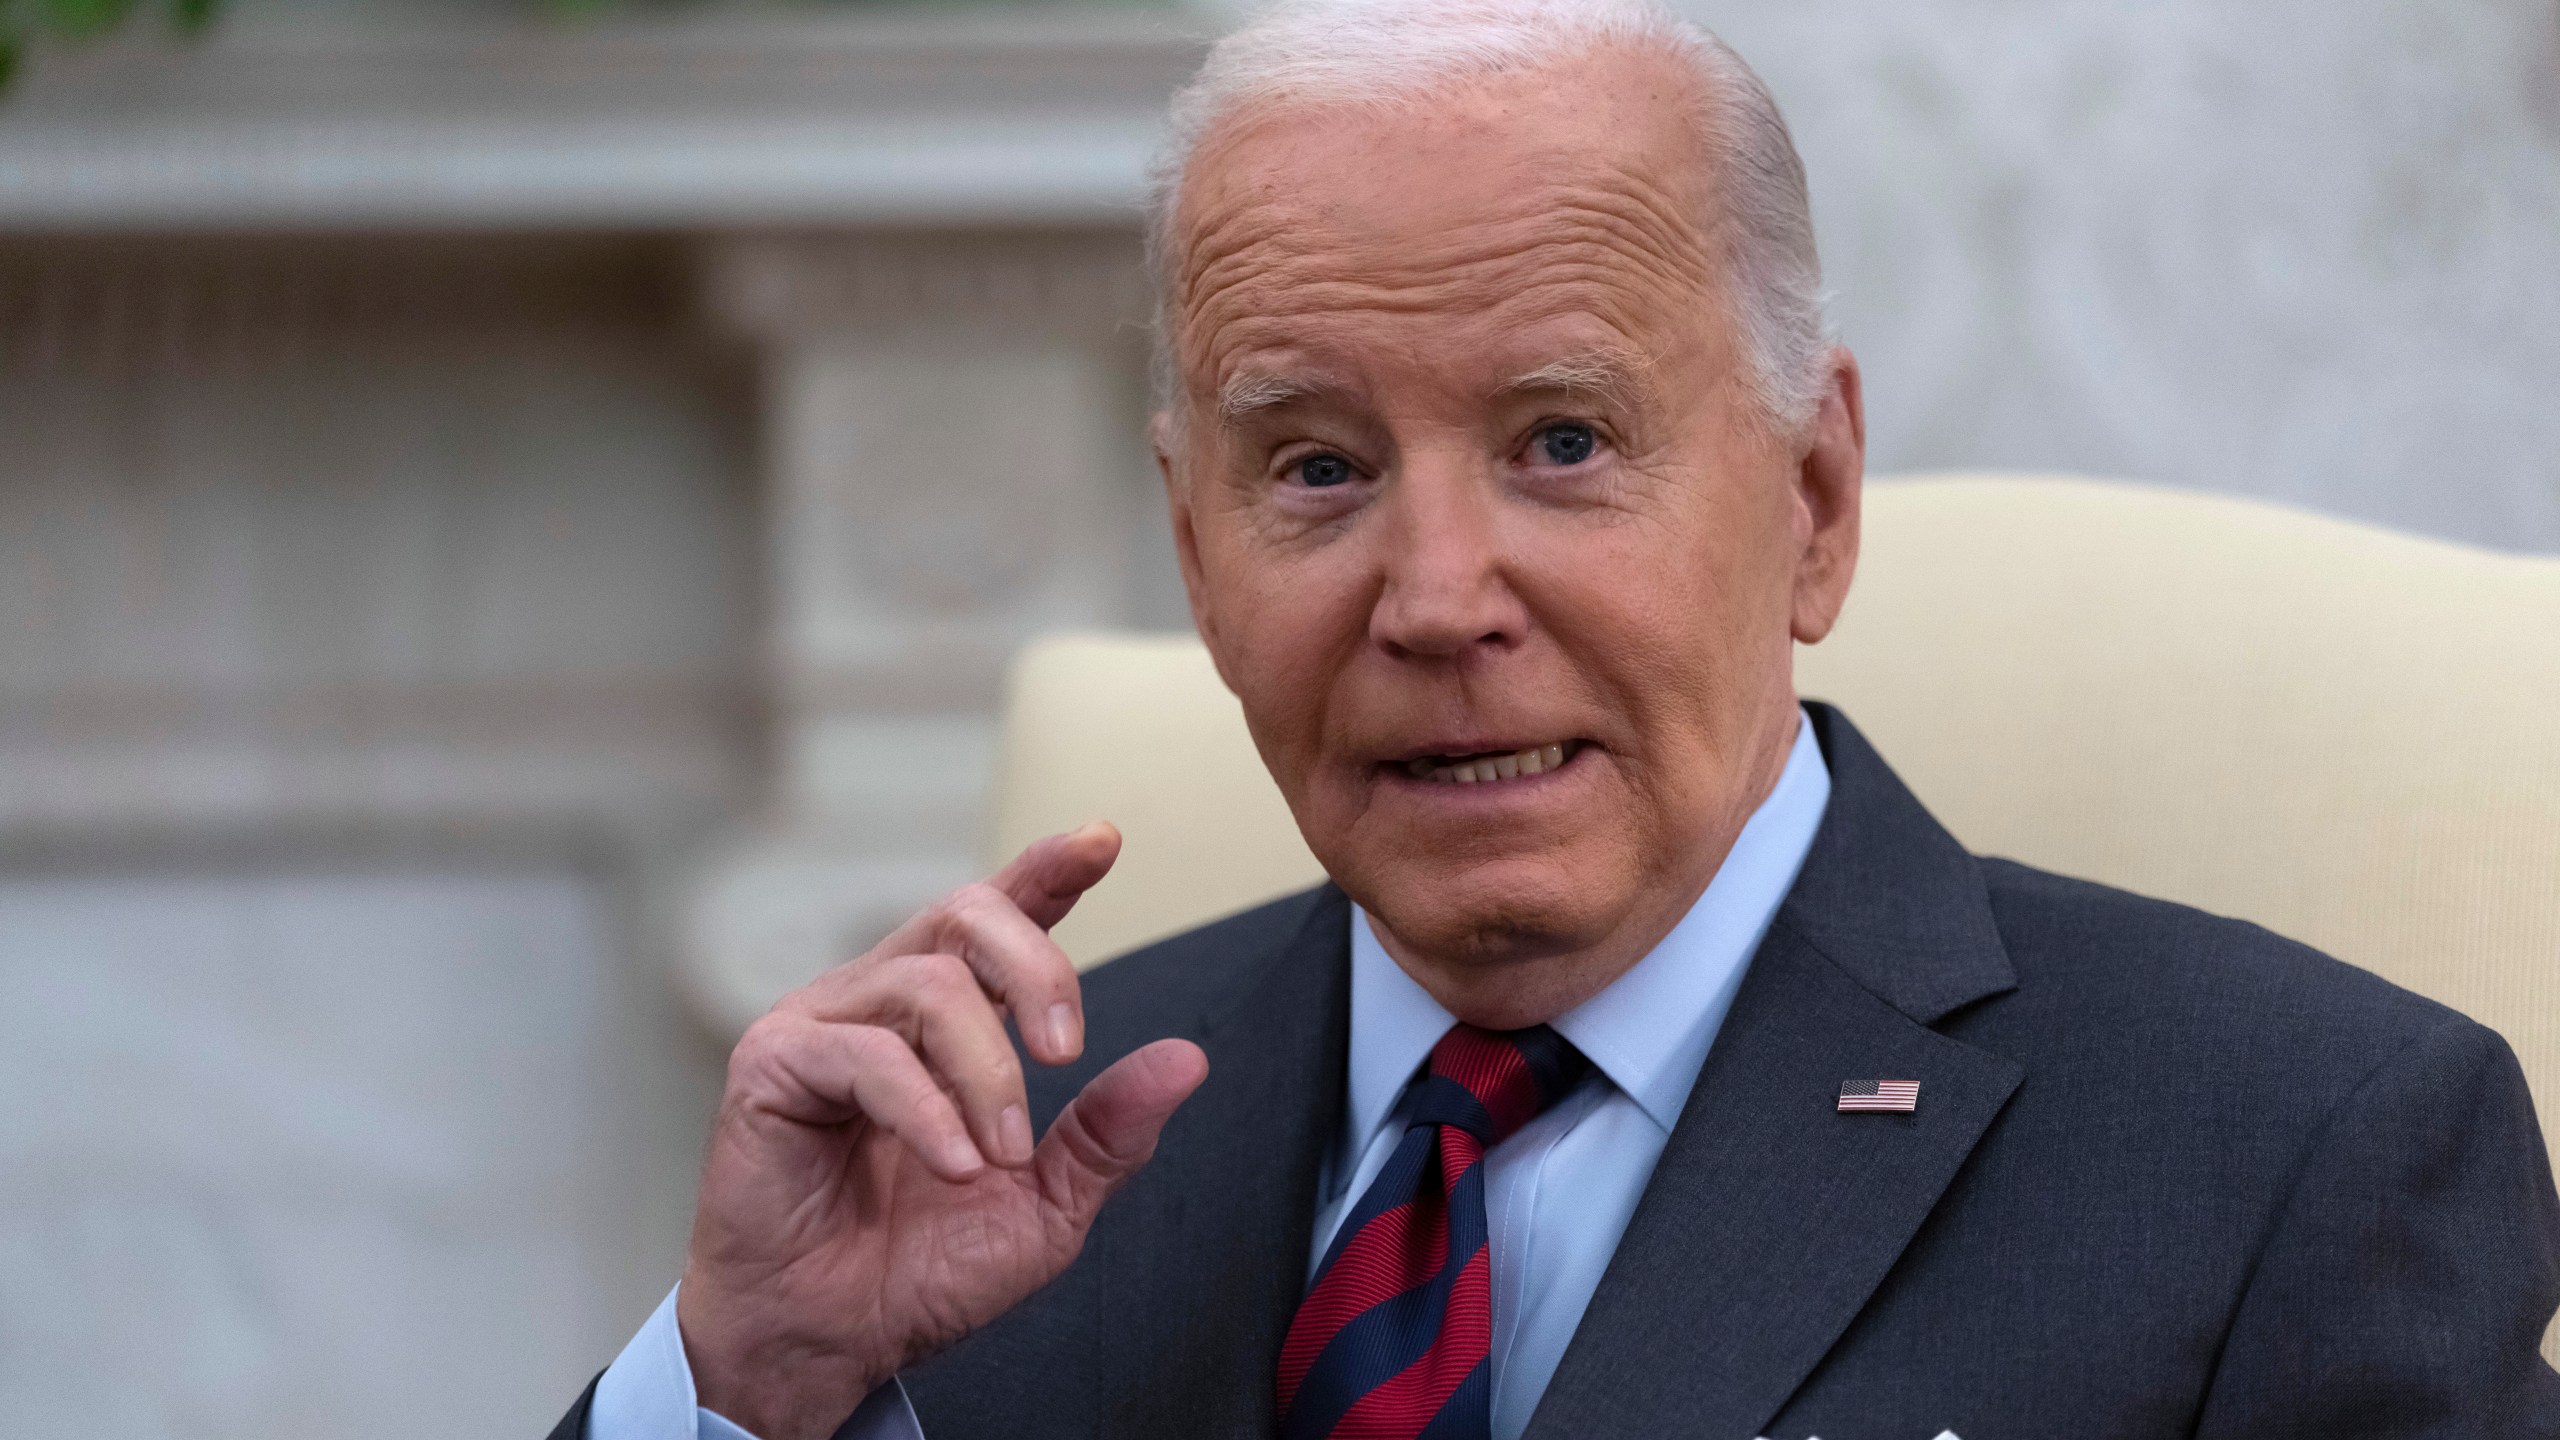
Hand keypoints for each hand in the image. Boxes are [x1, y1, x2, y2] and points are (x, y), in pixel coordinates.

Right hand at [674, 822, 1209, 1439]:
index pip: (999, 918)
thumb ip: (1108, 1132)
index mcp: (948, 1021)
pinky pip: (867, 1054)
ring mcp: (823, 1024)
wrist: (829, 1343)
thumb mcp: (1045, 1204)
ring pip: (927, 985)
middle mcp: (883, 1001)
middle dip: (1035, 966)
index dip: (1049, 870)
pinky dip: (926, 1111)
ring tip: (997, 1157)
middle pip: (965, 912)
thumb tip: (1187, 1060)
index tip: (1102, 839)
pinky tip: (953, 1166)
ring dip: (985, 1073)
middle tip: (1066, 1051)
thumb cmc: (918, 1272)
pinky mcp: (773, 1064)